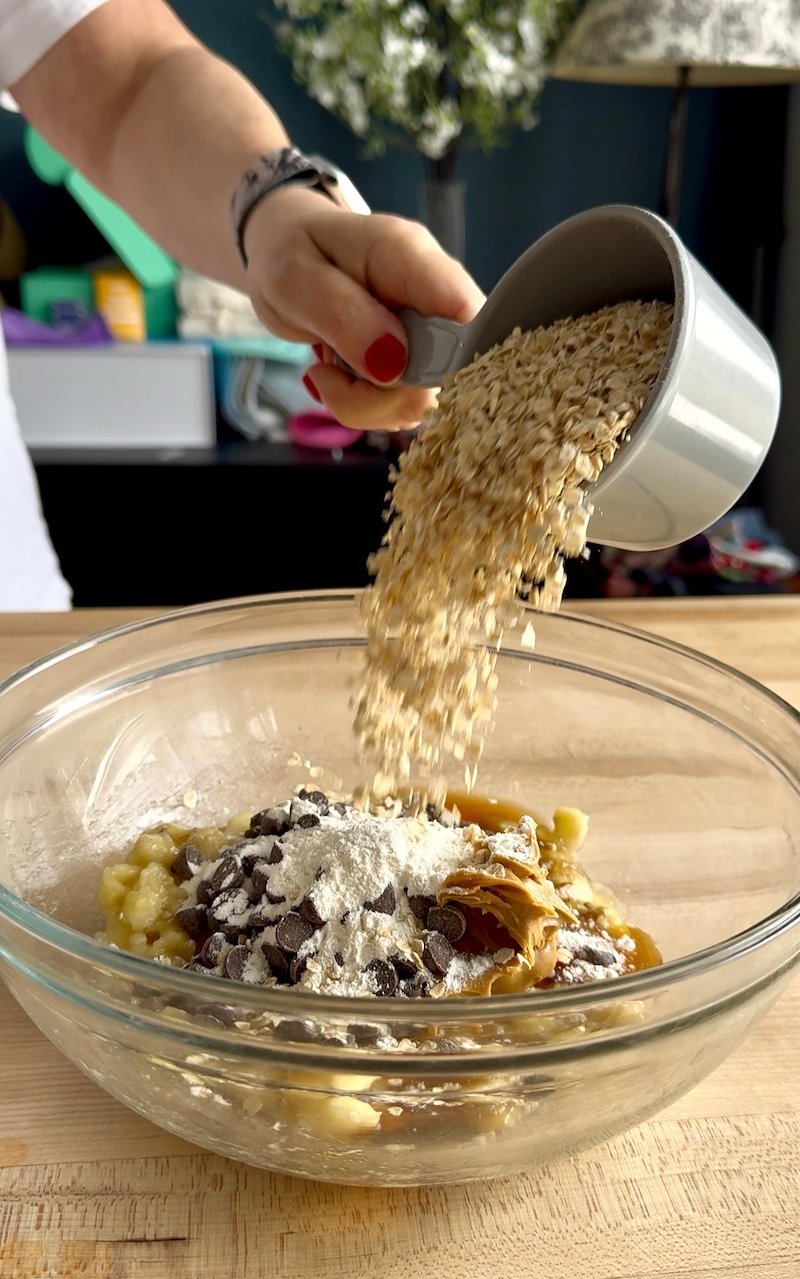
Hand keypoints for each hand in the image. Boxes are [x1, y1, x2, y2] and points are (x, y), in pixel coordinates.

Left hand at [242, 186, 484, 430]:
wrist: (287, 252)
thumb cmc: (291, 252)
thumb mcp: (295, 277)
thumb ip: (344, 316)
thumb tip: (394, 366)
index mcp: (410, 257)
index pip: (467, 311)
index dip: (451, 358)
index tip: (390, 375)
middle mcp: (434, 299)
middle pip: (446, 375)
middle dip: (382, 396)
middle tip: (327, 373)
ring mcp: (430, 337)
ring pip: (423, 403)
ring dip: (366, 406)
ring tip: (327, 371)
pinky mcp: (417, 367)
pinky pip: (402, 409)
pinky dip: (365, 409)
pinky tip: (341, 379)